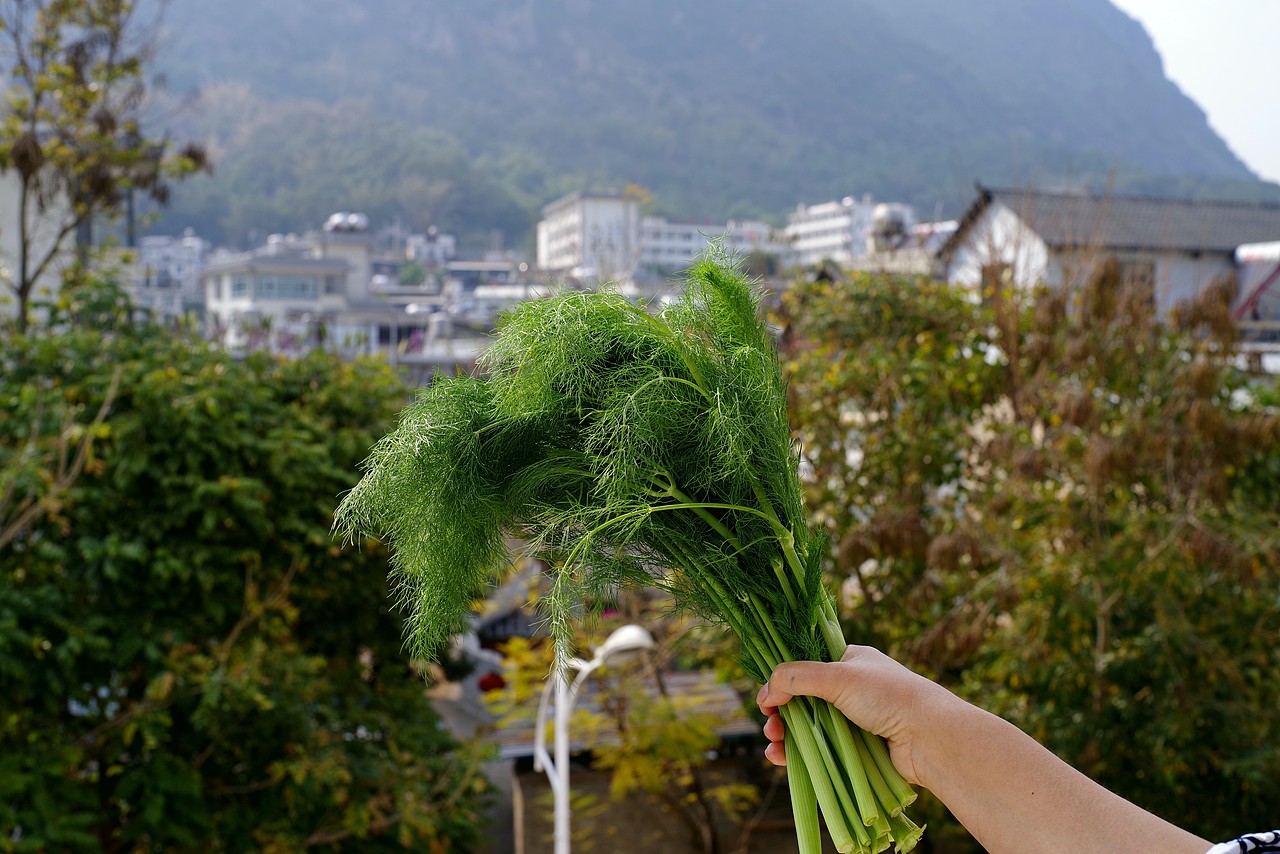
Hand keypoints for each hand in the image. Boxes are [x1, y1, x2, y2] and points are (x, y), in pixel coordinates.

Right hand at [756, 644, 951, 786]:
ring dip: (786, 736)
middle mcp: (850, 688)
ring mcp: (854, 720)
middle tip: (769, 726)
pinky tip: (782, 759)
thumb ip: (796, 677)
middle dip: (781, 714)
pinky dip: (799, 754)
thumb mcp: (838, 676)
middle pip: (802, 700)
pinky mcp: (857, 748)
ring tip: (773, 747)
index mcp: (848, 661)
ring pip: (808, 727)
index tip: (765, 699)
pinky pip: (820, 750)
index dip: (782, 682)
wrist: (930, 739)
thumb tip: (764, 692)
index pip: (805, 667)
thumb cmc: (889, 697)